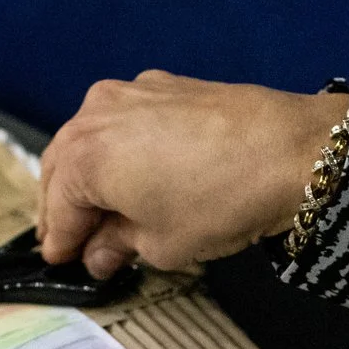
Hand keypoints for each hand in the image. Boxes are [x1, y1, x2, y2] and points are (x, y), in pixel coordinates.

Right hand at [38, 71, 348, 277]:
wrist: (290, 151)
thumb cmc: (219, 202)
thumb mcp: (161, 243)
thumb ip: (117, 246)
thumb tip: (100, 253)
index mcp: (82, 158)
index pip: (58, 212)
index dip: (60, 244)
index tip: (63, 263)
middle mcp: (93, 115)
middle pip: (63, 168)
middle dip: (66, 206)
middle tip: (78, 240)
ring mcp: (127, 92)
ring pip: (90, 139)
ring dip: (90, 174)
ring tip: (106, 208)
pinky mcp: (161, 85)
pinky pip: (122, 122)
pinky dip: (118, 149)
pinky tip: (137, 173)